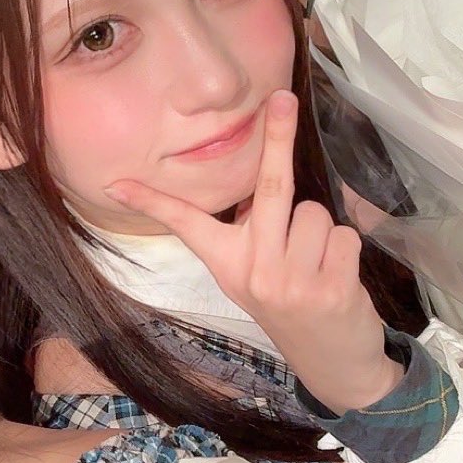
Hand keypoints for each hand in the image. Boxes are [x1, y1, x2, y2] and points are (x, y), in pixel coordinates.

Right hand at [106, 89, 401, 414]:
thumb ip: (257, 232)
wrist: (333, 364)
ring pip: (315, 212)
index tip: (116, 184)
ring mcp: (291, 282)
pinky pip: (344, 233)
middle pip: (268, 189)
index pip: (187, 225)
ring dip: (323, 228)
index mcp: (228, 265)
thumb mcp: (259, 275)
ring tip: (318, 261)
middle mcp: (254, 272)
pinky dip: (346, 246)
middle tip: (282, 98)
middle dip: (277, 137)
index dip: (152, 202)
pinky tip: (337, 276)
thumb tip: (270, 172)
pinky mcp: (330, 289)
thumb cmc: (295, 306)